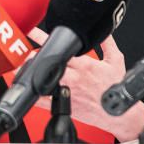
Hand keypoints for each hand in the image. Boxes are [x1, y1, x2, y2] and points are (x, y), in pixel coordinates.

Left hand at [30, 27, 143, 142]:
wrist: (117, 111)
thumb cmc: (116, 87)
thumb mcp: (116, 61)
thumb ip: (108, 44)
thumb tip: (104, 31)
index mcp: (85, 65)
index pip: (62, 48)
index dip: (44, 38)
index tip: (33, 32)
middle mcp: (74, 77)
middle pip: (47, 63)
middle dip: (36, 56)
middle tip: (31, 52)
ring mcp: (66, 90)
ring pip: (42, 79)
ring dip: (32, 72)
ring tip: (26, 67)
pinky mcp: (62, 104)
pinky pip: (41, 100)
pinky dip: (33, 93)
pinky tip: (29, 87)